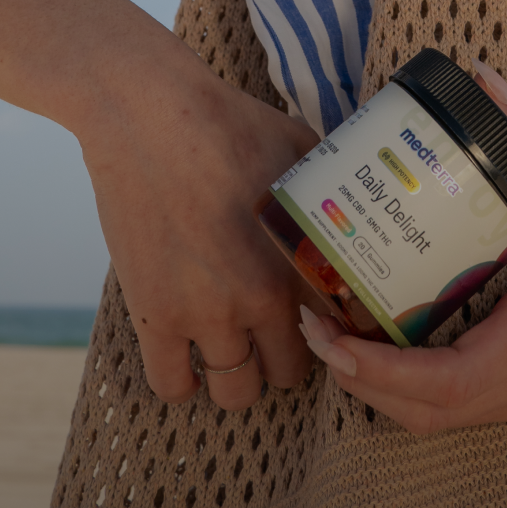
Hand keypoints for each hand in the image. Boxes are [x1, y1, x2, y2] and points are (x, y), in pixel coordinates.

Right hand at [83, 73, 319, 410]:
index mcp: (305, 257)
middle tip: (275, 335)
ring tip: (234, 348)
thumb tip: (354, 200)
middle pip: (292, 371)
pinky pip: (172, 386)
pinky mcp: (154, 315)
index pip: (342, 330)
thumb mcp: (304, 149)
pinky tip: (190, 357)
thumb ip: (329, 191)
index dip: (336, 329)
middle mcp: (262, 296)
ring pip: (237, 392)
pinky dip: (185, 383)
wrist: (152, 115)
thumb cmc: (231, 124)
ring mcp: (206, 312)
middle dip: (288, 358)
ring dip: (240, 377)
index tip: (322, 321)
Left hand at [296, 62, 506, 434]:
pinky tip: (399, 344)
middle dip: (357, 380)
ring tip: (342, 335)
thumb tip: (480, 81)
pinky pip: (467, 407)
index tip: (326, 331)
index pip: (442, 381)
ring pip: (443, 420)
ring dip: (382, 390)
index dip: (373, 368)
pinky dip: (417, 389)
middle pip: (425, 414)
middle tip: (314, 325)